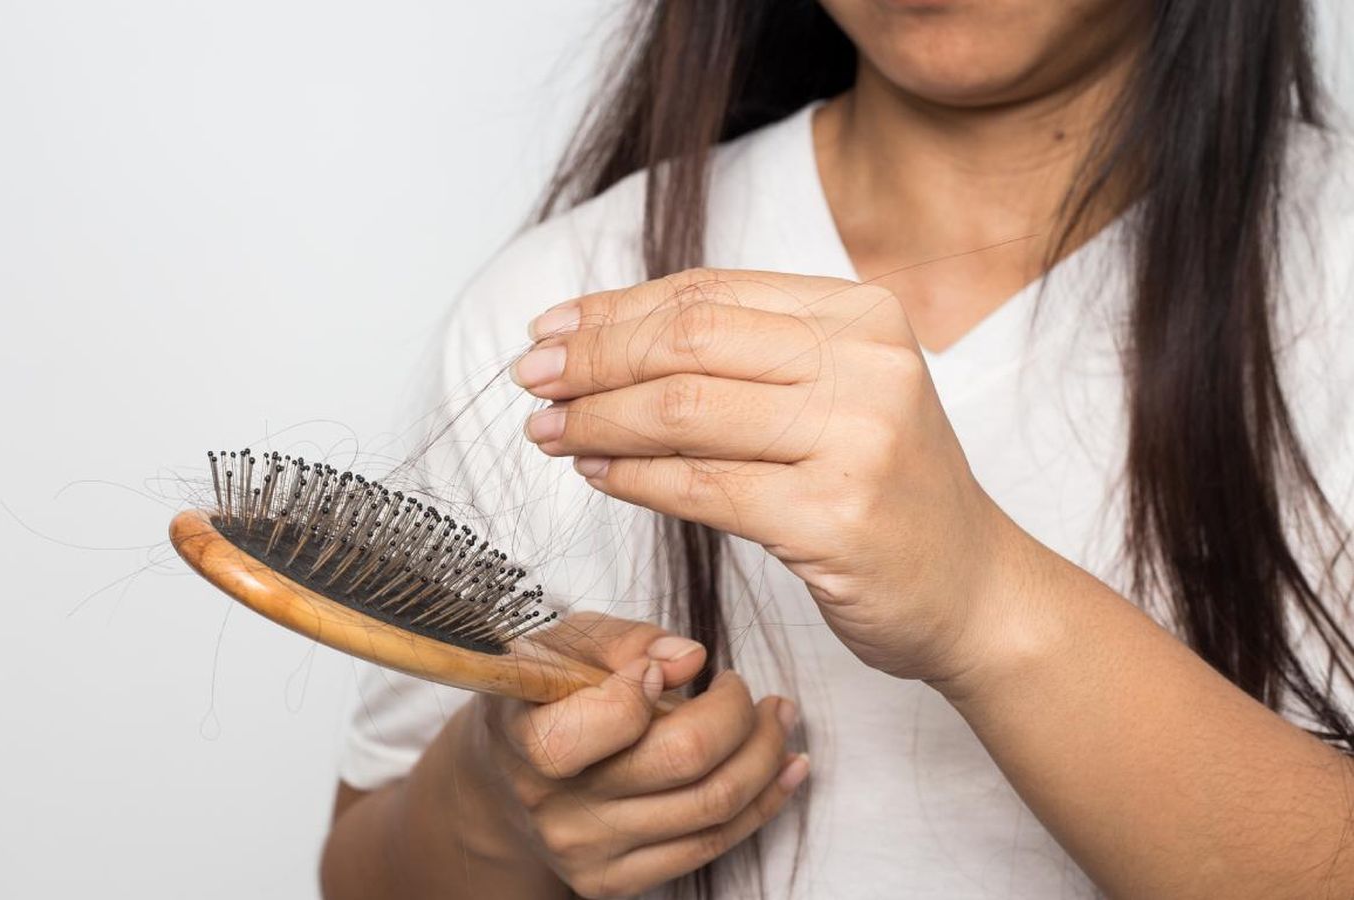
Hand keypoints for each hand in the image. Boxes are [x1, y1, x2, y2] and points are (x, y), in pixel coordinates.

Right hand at [459, 612, 807, 898]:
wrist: (505, 782)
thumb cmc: (544, 698)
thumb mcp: (564, 646)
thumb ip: (623, 640)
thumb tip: (689, 658)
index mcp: (527, 736)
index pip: (607, 720)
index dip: (650, 687)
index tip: (662, 668)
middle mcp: (554, 804)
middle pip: (684, 758)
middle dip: (738, 712)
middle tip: (742, 687)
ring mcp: (587, 850)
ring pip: (713, 804)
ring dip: (766, 753)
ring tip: (776, 718)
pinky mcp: (616, 881)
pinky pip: (711, 845)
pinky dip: (763, 803)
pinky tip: (782, 766)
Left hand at [514, 268, 1042, 686]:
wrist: (972, 589)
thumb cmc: (885, 489)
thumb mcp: (833, 394)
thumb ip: (742, 356)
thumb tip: (597, 336)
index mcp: (862, 314)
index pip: (707, 293)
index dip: (615, 309)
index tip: (551, 329)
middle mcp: (866, 364)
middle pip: (687, 341)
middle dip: (591, 358)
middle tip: (530, 378)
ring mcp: (857, 439)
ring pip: (683, 410)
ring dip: (597, 419)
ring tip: (548, 429)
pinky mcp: (835, 517)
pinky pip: (701, 488)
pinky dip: (633, 478)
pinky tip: (595, 472)